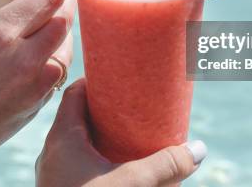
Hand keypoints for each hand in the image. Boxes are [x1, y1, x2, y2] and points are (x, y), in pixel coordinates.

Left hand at [36, 78, 206, 186]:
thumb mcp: (132, 185)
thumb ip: (166, 165)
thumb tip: (199, 149)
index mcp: (62, 139)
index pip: (74, 94)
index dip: (97, 81)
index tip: (120, 77)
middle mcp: (52, 153)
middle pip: (77, 118)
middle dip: (105, 111)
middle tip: (133, 106)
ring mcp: (54, 176)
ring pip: (77, 145)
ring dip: (101, 137)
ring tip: (129, 135)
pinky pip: (78, 166)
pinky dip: (97, 160)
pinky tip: (118, 169)